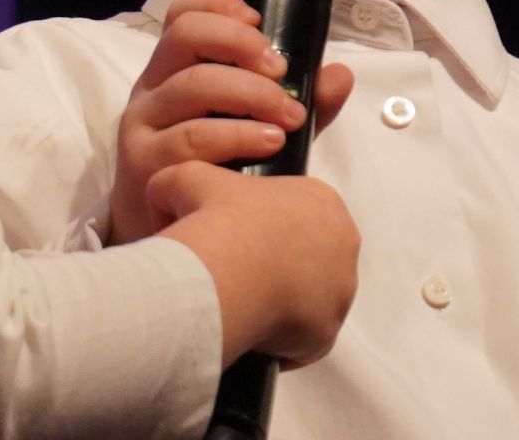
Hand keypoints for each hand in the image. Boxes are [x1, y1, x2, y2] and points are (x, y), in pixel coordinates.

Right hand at [109, 0, 353, 244]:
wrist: (170, 248)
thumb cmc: (214, 179)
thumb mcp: (254, 132)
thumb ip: (296, 103)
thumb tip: (340, 74)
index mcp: (173, 73)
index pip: (183, 16)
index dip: (220, 6)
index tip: (259, 23)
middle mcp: (152, 91)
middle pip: (187, 37)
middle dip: (243, 46)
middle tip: (281, 72)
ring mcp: (144, 126)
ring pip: (193, 85)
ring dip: (251, 94)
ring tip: (289, 116)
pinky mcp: (146, 164)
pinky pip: (192, 137)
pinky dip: (238, 135)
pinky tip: (270, 144)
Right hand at [151, 161, 358, 367]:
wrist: (223, 272)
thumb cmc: (214, 219)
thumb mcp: (188, 178)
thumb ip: (184, 182)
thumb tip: (174, 205)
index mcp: (321, 199)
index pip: (298, 214)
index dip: (265, 228)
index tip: (237, 239)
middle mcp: (344, 242)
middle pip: (310, 256)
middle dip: (279, 265)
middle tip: (239, 274)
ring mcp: (341, 289)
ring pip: (310, 298)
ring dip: (283, 302)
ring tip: (242, 303)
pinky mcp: (328, 331)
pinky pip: (304, 339)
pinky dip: (281, 340)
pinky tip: (252, 334)